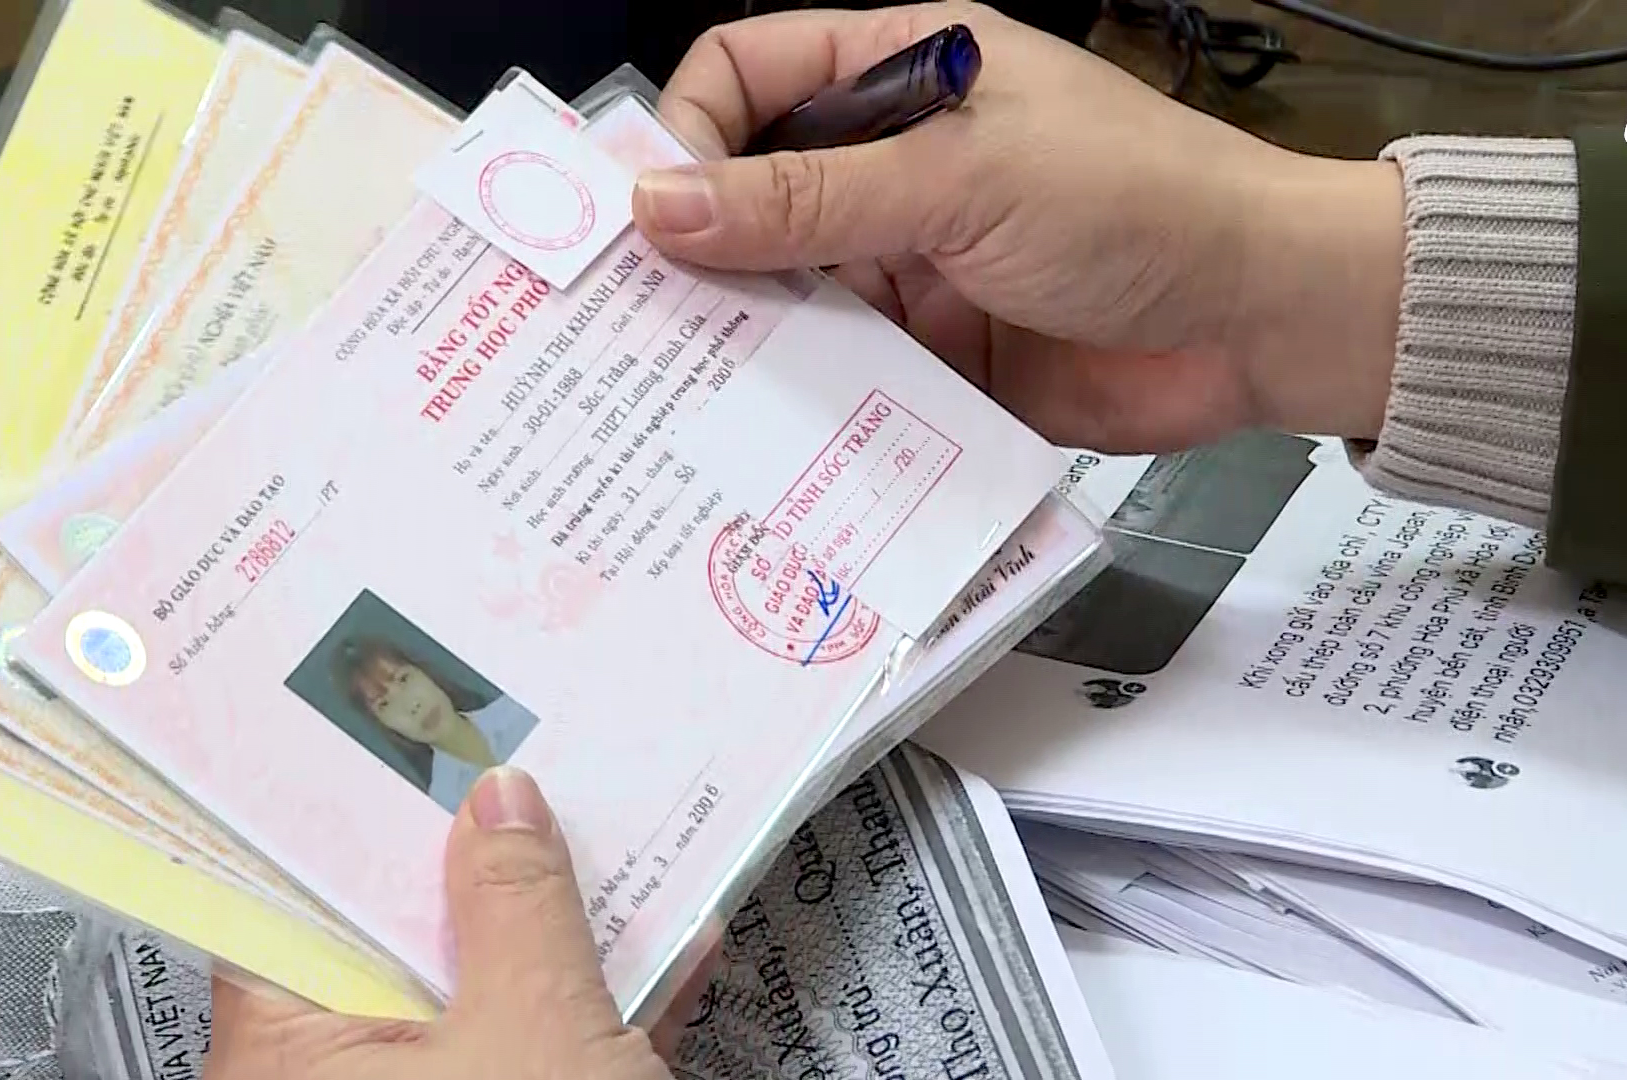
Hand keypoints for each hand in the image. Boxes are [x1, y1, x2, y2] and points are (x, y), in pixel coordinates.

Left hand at [204, 767, 704, 1079]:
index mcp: (289, 1057)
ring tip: (607, 831)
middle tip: (516, 761)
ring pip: (478, 985)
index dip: (336, 808)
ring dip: (555, 919)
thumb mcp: (535, 1031)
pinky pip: (536, 1044)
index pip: (283, 897)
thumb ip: (515, 904)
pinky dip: (596, 998)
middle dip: (474, 851)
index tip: (387, 727)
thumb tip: (498, 805)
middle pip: (393, 932)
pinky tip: (665, 942)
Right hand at [633, 2, 1405, 452]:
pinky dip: (804, 396)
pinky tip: (765, 429)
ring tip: (686, 383)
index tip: (650, 211)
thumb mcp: (962, 183)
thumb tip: (661, 205)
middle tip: (635, 314)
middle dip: (698, 246)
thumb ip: (808, 201)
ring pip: (788, 289)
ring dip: (746, 330)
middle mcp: (897, 165)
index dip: (690, 130)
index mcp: (905, 73)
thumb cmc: (1142, 206)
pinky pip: (841, 369)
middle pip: (754, 190)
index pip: (751, 74)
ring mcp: (912, 259)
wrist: (1261, 321)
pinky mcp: (932, 349)